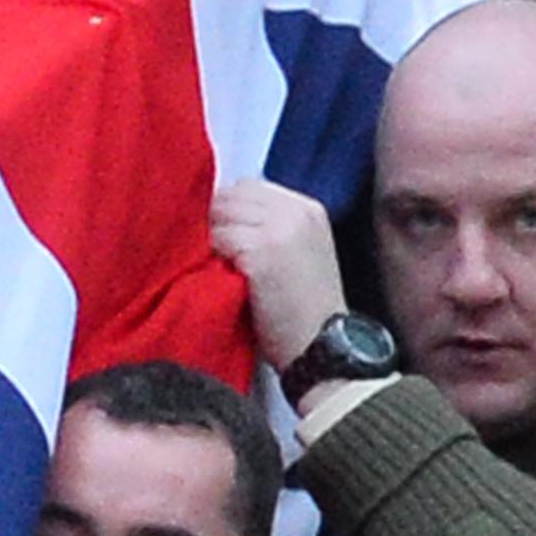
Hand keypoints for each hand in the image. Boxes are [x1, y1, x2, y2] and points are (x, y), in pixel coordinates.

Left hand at [208, 179, 348, 373]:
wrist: (322, 349)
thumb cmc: (306, 315)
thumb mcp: (302, 256)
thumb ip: (274, 229)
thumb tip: (225, 216)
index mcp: (308, 209)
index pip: (251, 186)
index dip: (231, 209)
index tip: (226, 237)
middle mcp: (295, 210)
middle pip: (233, 193)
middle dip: (218, 219)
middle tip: (216, 253)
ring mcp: (278, 228)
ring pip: (221, 212)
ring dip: (213, 238)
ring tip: (219, 267)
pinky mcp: (260, 251)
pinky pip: (218, 238)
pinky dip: (213, 257)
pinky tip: (222, 279)